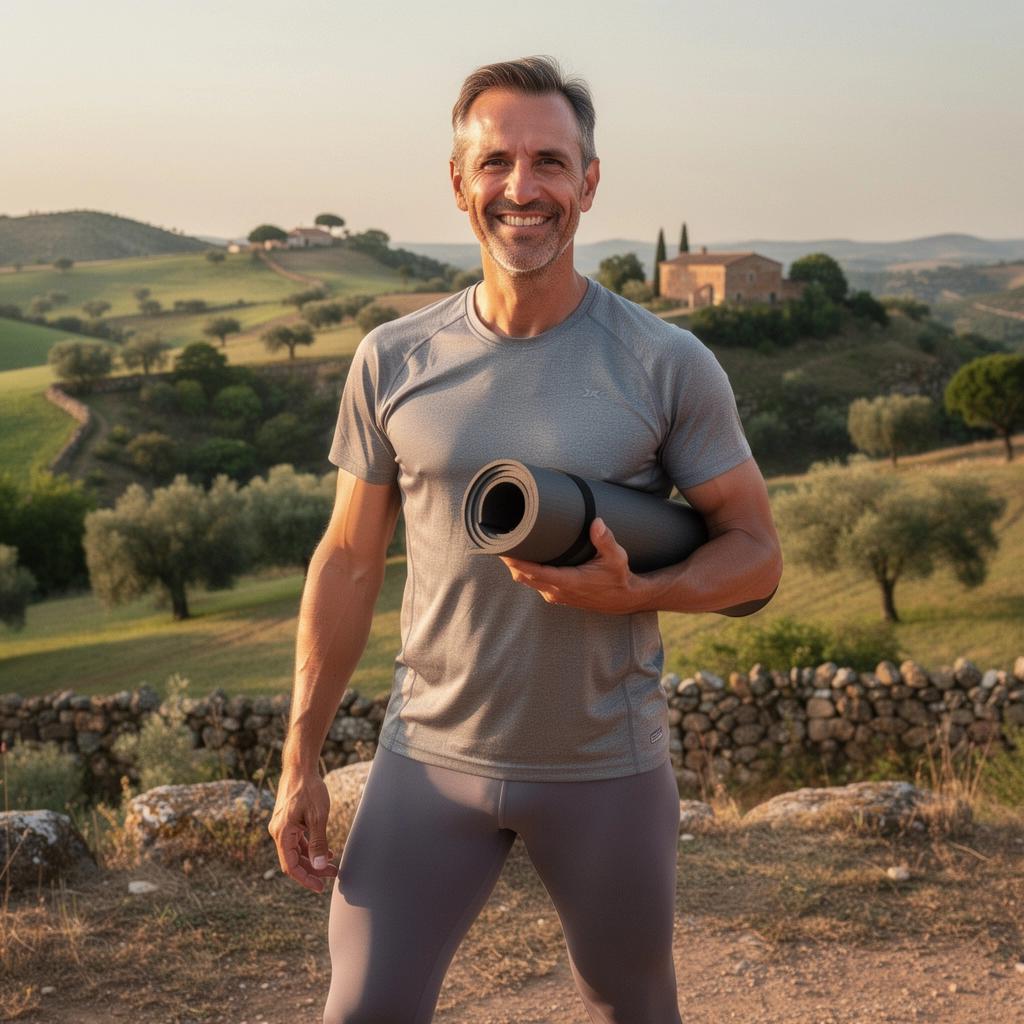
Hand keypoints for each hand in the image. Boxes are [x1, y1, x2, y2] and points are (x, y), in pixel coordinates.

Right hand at [268, 769, 337, 893]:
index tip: (320, 887)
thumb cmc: (309, 789)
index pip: (291, 866)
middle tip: (333, 875)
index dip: (305, 879)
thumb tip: (320, 865)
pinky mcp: (288, 821)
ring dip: (313, 859)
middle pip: (294, 860)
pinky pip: (297, 841)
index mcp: (282, 833)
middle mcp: (278, 832)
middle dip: (313, 869)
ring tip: (333, 865)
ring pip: (296, 851)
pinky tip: (325, 851)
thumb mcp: (318, 817)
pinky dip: (310, 848)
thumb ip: (318, 842)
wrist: (300, 767)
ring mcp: (282, 826)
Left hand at [499, 517, 641, 613]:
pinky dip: (526, 572)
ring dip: (517, 566)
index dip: (516, 562)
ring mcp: (555, 594)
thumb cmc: (618, 577)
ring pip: (527, 581)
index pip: (534, 572)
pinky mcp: (556, 595)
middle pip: (523, 576)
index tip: (503, 549)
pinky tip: (524, 558)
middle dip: (510, 560)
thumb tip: (596, 522)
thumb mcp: (616, 557)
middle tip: (501, 540)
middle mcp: (557, 591)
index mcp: (568, 582)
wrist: (623, 600)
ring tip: (509, 546)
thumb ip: (605, 539)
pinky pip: (534, 583)